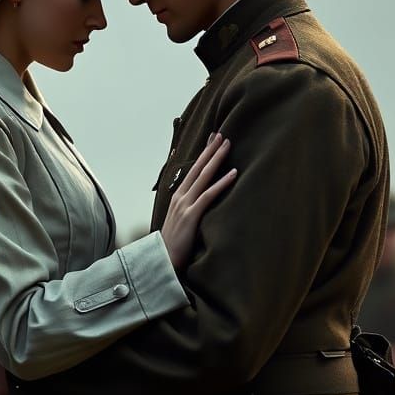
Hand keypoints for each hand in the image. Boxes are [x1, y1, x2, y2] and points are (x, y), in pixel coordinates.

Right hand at [160, 133, 236, 270]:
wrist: (161, 260)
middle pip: (197, 167)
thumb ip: (187, 209)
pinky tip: (234, 173)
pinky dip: (221, 183)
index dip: (202, 154)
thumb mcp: (178, 222)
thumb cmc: (173, 244)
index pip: (192, 170)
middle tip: (221, 134)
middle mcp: (180, 196)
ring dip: (216, 159)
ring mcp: (185, 205)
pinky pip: (209, 195)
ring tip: (227, 145)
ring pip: (203, 176)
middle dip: (210, 150)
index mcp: (177, 196)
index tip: (211, 139)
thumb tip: (198, 204)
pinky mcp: (191, 215)